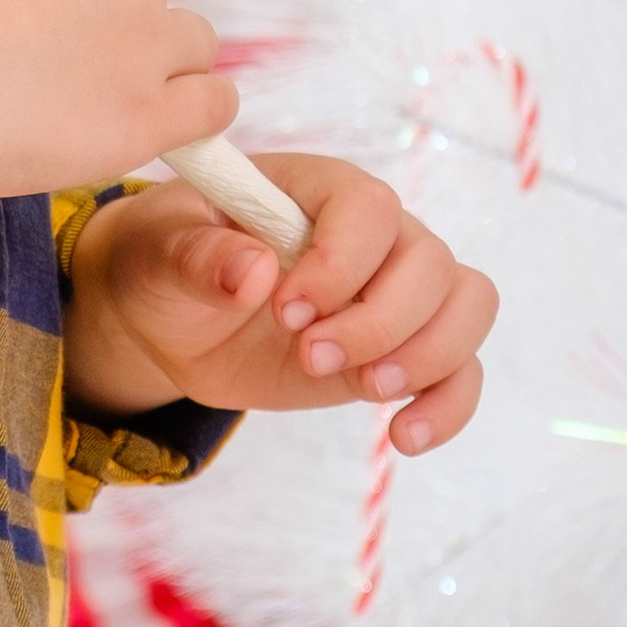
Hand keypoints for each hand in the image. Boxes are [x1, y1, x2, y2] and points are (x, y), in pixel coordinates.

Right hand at [0, 0, 238, 195]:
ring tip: (103, 107)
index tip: (42, 30)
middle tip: (63, 74)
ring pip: (190, 51)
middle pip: (150, 4)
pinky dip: (195, 116)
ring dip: (158, 73)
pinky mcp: (149, 114)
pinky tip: (162, 129)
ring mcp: (145, 43)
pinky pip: (211, 107)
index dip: (78, 2)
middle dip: (118, 36)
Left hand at [64, 154, 494, 454]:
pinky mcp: (399, 348)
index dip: (341, 264)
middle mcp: (372, 233)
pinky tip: (403, 437)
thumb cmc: (164, 261)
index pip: (369, 208)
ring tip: (362, 390)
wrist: (169, 317)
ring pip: (467, 304)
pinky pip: (462, 368)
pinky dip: (448, 405)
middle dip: (379, 321)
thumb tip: (253, 272)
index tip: (284, 310)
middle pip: (430, 262)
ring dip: (428, 356)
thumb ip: (198, 257)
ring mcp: (394, 289)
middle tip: (307, 355)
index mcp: (315, 189)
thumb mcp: (159, 253)